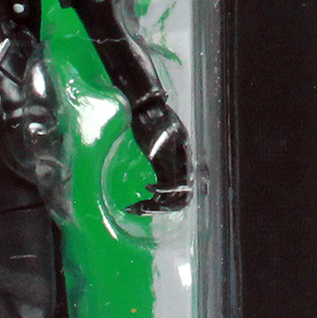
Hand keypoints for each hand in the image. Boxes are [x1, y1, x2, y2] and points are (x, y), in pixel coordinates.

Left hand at [123, 93, 191, 214]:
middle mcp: (181, 167)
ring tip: (133, 209)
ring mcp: (171, 170)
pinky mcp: (161, 171)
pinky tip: (135, 203)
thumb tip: (152, 154)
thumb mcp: (158, 123)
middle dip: (161, 207)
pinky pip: (160, 194)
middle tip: (140, 208)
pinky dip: (150, 202)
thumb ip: (158, 137)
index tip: (149, 188)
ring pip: (169, 200)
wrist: (148, 108)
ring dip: (154, 208)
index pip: (183, 184)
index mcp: (183, 157)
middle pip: (179, 198)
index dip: (168, 190)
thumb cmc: (154, 115)